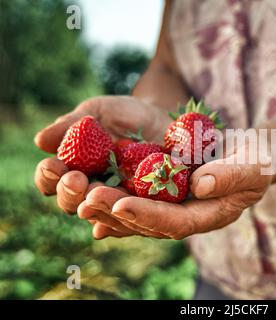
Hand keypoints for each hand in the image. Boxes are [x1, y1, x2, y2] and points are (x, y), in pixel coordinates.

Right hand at [34, 96, 170, 215]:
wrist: (160, 118)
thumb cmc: (122, 115)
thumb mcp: (97, 112)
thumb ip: (72, 125)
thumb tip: (40, 141)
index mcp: (71, 169)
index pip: (51, 179)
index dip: (48, 175)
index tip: (53, 164)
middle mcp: (89, 190)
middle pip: (71, 201)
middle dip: (70, 192)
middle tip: (75, 180)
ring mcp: (115, 200)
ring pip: (100, 212)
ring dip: (96, 205)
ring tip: (96, 194)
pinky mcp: (142, 205)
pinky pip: (133, 215)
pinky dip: (127, 216)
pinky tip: (124, 212)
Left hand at [77, 144, 272, 239]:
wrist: (248, 154)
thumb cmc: (257, 160)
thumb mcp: (253, 165)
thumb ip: (231, 176)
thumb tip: (200, 183)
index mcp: (208, 215)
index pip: (175, 221)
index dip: (149, 215)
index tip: (123, 204)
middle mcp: (184, 215)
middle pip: (146, 220)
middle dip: (116, 211)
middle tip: (87, 201)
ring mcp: (171, 204)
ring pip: (134, 211)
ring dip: (105, 204)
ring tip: (77, 194)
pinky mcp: (163, 190)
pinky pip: (134, 196)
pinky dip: (111, 195)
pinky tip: (87, 192)